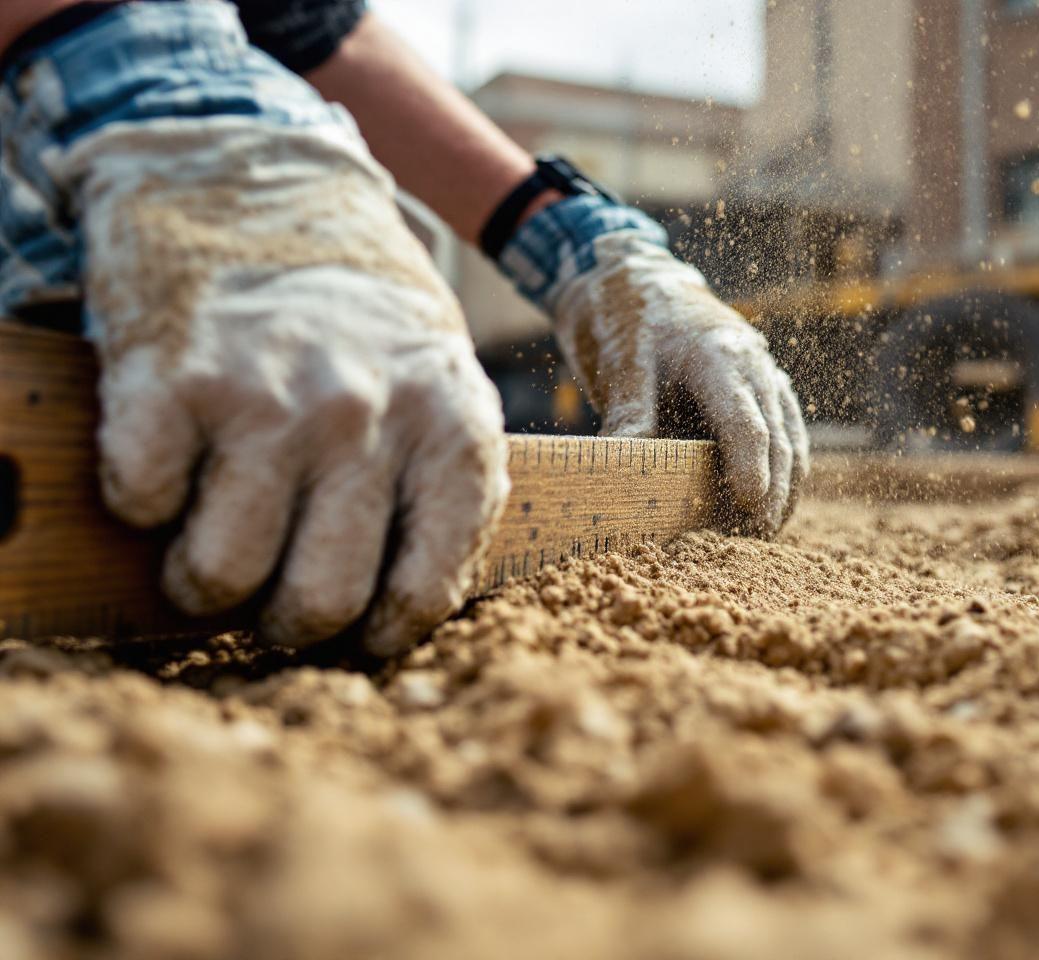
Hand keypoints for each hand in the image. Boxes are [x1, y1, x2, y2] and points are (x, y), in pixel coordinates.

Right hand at [64, 80, 507, 654]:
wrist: (262, 186)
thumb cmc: (365, 318)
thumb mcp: (446, 386)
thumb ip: (447, 490)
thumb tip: (410, 618)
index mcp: (449, 430)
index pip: (424, 594)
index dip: (380, 634)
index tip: (356, 629)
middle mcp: (364, 419)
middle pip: (316, 602)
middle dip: (284, 622)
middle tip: (270, 595)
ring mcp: (266, 398)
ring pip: (219, 574)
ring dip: (202, 578)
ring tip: (210, 541)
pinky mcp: (171, 377)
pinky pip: (140, 502)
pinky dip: (141, 501)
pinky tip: (170, 465)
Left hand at [549, 233, 808, 535]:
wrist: (640, 280)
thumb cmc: (628, 319)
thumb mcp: (620, 363)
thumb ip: (629, 414)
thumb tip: (620, 468)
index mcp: (719, 354)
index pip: (745, 420)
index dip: (750, 466)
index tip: (749, 505)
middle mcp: (753, 364)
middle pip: (778, 436)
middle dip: (774, 489)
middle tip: (757, 536)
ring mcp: (764, 374)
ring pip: (791, 437)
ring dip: (786, 485)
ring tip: (765, 531)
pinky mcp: (763, 387)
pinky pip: (785, 432)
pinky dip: (784, 468)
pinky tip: (771, 503)